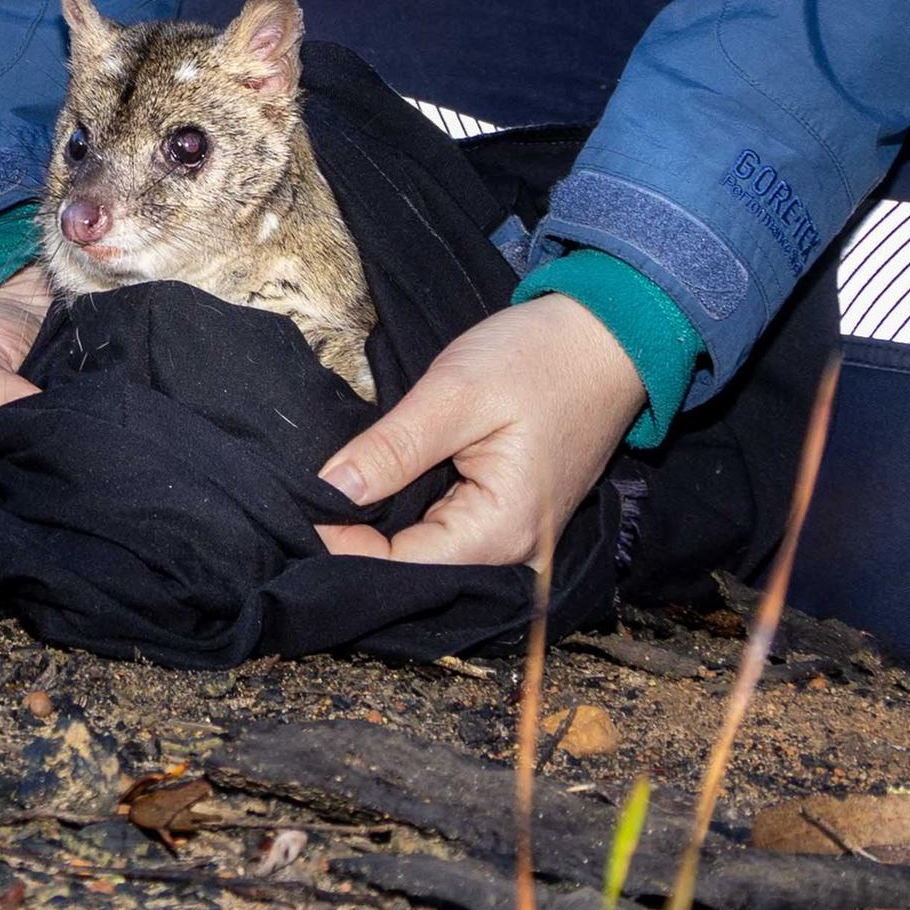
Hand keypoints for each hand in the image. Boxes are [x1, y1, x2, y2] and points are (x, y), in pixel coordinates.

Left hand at [311, 294, 646, 566]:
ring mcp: (517, 539)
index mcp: (502, 531)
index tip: (302, 504)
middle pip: (414, 570)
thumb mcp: (457, 393)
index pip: (399, 566)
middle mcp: (513, 552)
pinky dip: (410, 519)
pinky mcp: (512, 518)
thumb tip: (330, 489)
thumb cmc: (539, 358)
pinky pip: (450, 535)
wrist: (607, 339)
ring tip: (333, 499)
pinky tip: (377, 495)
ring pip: (428, 555)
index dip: (342, 542)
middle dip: (358, 541)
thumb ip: (394, 448)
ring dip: (381, 531)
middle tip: (307, 502)